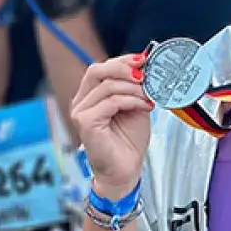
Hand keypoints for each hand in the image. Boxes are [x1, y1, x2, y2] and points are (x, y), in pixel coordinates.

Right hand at [70, 52, 152, 201]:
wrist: (125, 170)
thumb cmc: (128, 143)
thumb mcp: (136, 107)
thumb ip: (136, 88)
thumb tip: (146, 67)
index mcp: (91, 96)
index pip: (101, 68)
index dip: (122, 61)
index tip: (143, 59)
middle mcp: (82, 102)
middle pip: (97, 70)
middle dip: (123, 68)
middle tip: (144, 74)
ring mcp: (81, 112)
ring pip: (107, 86)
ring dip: (133, 88)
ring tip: (148, 95)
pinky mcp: (86, 122)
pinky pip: (110, 102)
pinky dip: (130, 100)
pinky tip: (143, 106)